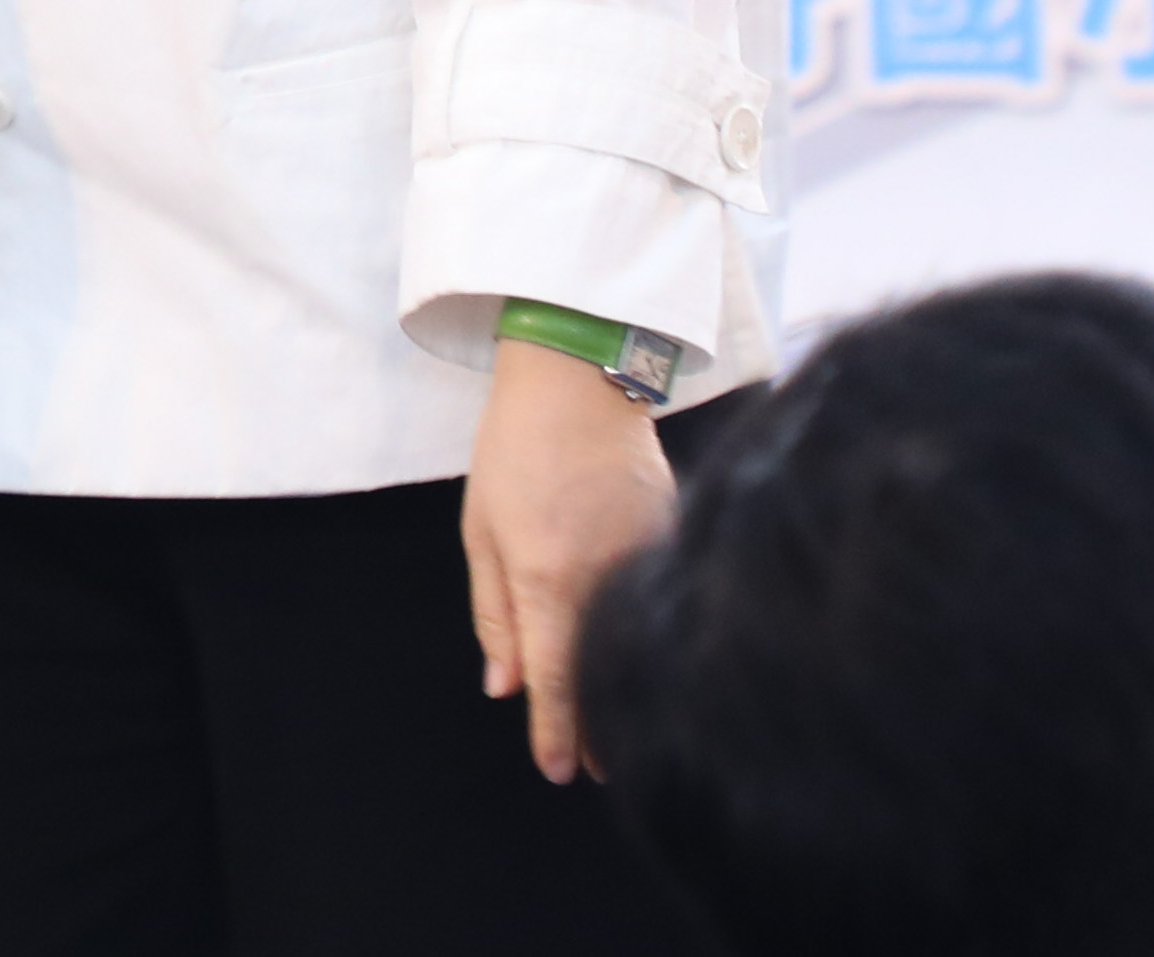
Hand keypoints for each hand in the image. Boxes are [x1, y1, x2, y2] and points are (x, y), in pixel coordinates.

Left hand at [465, 336, 673, 783]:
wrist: (578, 383)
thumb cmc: (515, 453)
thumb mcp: (481, 532)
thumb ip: (495, 614)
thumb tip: (504, 686)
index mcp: (548, 579)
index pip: (557, 679)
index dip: (558, 731)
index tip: (558, 771)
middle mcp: (603, 579)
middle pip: (602, 673)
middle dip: (597, 726)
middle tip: (592, 768)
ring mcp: (644, 559)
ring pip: (634, 643)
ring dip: (625, 686)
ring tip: (618, 731)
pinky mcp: (671, 538)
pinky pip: (655, 602)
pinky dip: (647, 635)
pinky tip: (644, 657)